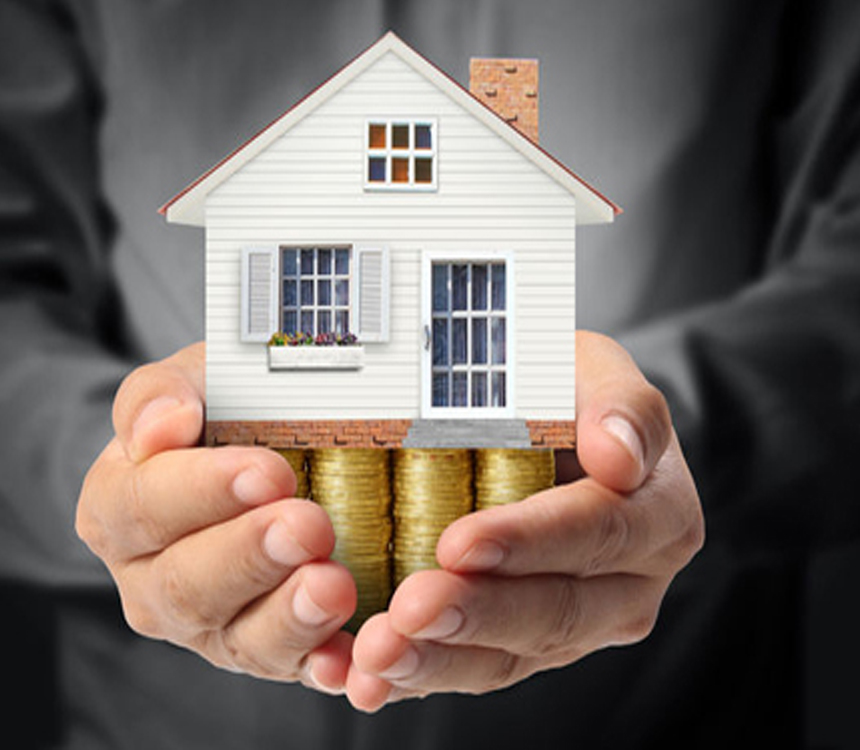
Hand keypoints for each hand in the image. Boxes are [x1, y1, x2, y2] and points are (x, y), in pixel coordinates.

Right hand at [76, 343, 355, 693]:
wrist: (245, 453)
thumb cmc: (213, 411)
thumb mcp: (186, 382)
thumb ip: (158, 395)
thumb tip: (161, 425)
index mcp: (117, 510)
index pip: (146, 506)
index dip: (203, 491)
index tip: (266, 470)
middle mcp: (152, 581)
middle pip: (187, 585)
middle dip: (251, 555)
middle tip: (308, 524)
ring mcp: (209, 625)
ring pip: (238, 638)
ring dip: (288, 617)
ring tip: (333, 586)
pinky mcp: (265, 649)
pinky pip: (291, 669)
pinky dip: (321, 667)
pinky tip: (349, 659)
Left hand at [346, 331, 704, 710]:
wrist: (558, 428)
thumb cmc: (572, 390)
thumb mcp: (599, 371)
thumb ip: (624, 404)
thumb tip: (619, 455)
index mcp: (659, 514)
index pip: (599, 531)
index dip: (531, 541)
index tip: (461, 541)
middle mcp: (631, 583)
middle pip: (558, 610)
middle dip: (478, 612)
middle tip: (409, 607)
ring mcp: (581, 623)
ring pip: (516, 656)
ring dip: (442, 659)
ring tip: (379, 652)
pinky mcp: (531, 644)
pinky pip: (482, 670)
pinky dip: (426, 674)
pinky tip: (375, 679)